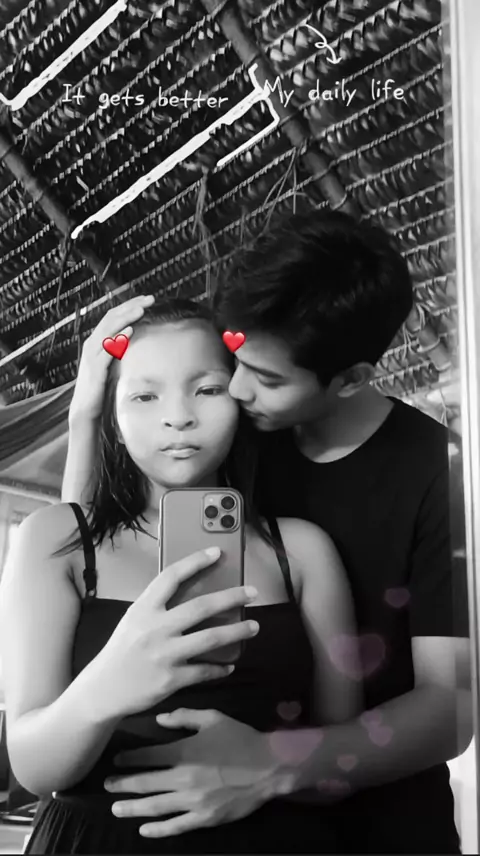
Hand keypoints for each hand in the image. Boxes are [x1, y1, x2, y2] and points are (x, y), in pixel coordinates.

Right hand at [69, 294, 153, 422]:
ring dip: (126, 318)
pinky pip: (107, 350)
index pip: (113, 316)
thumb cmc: (100, 386)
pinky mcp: (96, 368)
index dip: (129, 305)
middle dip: (131, 306)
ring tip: (141, 310)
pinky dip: (118, 338)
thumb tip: (133, 336)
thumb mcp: (110, 363)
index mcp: (97, 341)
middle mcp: (93, 343)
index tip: (147, 299)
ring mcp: (93, 355)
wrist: (85, 407)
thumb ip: (118, 349)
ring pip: (109, 329)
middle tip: (149, 299)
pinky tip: (130, 331)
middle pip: (111, 317)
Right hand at [88, 551, 259, 719]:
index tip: (217, 552)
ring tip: (254, 627)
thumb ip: (158, 608)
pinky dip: (220, 668)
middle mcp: (155, 628)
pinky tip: (230, 665)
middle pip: (201, 607)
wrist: (104, 689)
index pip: (172, 577)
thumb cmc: (123, 650)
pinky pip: (204, 670)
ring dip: (236, 631)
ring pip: (210, 638)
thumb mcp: (134, 620)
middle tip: (252, 592)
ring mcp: (164, 654)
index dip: (195, 562)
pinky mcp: (171, 679)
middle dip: (231, 597)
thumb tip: (194, 595)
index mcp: (144, 608)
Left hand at [104, 709, 293, 837]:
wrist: (268, 766)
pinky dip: (157, 829)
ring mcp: (192, 802)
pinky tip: (143, 828)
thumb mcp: (212, 718)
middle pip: (145, 784)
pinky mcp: (204, 818)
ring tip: (116, 808)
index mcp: (184, 752)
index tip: (116, 761)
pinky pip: (175, 826)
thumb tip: (159, 721)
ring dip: (132, 808)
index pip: (148, 756)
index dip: (129, 759)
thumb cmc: (239, 739)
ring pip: (154, 807)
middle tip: (107, 785)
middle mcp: (183, 778)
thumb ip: (183, 717)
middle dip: (123, 784)